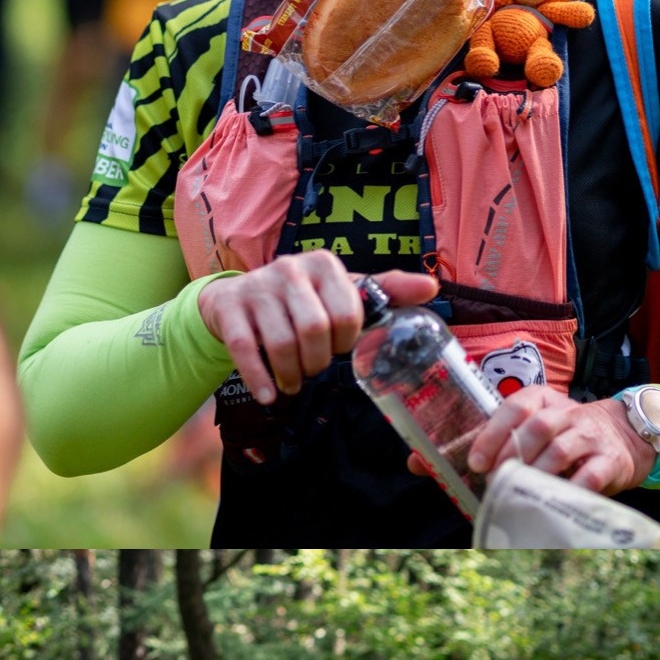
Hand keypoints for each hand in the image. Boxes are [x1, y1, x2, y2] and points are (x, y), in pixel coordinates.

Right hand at [196, 258, 438, 405]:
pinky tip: (268, 394)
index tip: (339, 349)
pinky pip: (245, 350)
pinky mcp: (229, 309)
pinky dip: (260, 379)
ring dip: (291, 375)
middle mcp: (289, 269)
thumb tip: (431, 288)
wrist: (236, 297)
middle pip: (314, 330)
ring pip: (282, 343)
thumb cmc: (301, 299)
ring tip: (293, 382)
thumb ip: (385, 291)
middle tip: (314, 369)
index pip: (347, 313)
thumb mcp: (341, 291)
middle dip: (318, 361)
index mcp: (323, 265)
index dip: (346, 342)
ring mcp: (256, 288)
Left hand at [446, 389, 656, 493]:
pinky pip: (590, 475)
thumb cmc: (562, 438)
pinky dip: (571, 491)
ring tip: (520, 494)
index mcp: (540, 400)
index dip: (491, 435)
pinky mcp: (610, 461)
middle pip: (537, 427)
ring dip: (536, 473)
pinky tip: (554, 504)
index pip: (512, 408)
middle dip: (512, 456)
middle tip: (496, 482)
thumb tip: (417, 464)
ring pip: (560, 449)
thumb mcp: (527, 431)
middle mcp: (565, 413)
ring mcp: (589, 435)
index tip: (475, 463)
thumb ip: (481, 445)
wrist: (624, 438)